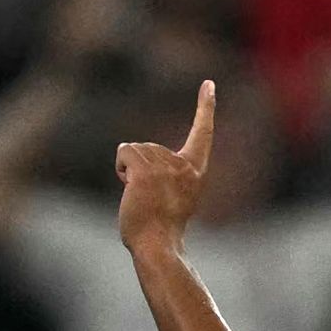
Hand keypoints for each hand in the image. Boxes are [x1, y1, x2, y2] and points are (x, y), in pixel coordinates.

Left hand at [116, 78, 214, 256]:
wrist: (158, 246)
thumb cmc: (160, 231)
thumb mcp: (171, 199)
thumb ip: (164, 177)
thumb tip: (136, 162)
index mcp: (195, 172)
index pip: (203, 133)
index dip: (205, 107)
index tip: (209, 84)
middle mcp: (183, 165)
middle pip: (150, 147)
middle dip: (140, 168)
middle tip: (149, 200)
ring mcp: (165, 166)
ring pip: (135, 150)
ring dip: (130, 171)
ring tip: (141, 198)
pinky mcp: (146, 169)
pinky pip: (125, 152)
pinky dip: (121, 167)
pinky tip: (130, 188)